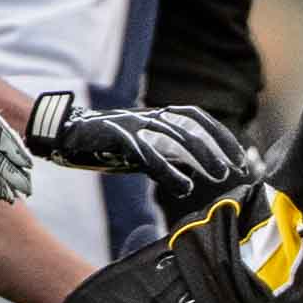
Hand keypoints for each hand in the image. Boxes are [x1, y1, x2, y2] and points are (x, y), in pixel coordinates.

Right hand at [25, 91, 250, 199]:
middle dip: (216, 146)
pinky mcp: (116, 137)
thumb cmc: (105, 145)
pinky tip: (184, 187)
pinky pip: (148, 154)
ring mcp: (131, 124)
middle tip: (235, 168)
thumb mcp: (142, 149)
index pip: (197, 117)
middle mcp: (147, 116)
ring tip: (218, 176)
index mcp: (156, 116)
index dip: (220, 135)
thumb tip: (192, 174)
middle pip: (191, 126)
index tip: (239, 156)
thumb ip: (167, 156)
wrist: (62, 134)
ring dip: (200, 156)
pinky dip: (169, 171)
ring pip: (174, 136)